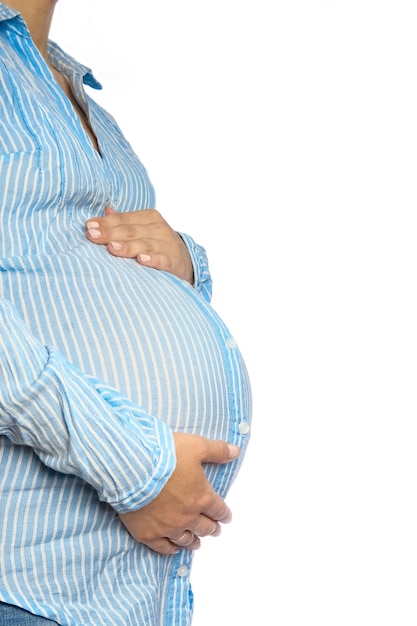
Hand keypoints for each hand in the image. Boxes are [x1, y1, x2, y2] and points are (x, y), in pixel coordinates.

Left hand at [86, 208, 193, 283]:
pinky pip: (163, 260)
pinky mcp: (175, 262)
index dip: (106, 223)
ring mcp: (168, 245)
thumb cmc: (157, 244)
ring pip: (145, 245)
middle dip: (111, 233)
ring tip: (111, 247)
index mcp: (149, 218)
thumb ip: (124, 222)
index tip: (89, 227)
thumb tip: (105, 210)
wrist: (186, 262)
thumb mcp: (142, 230)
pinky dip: (153, 260)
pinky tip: (142, 260)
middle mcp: (159, 229)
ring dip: (128, 247)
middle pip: (131, 231)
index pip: (124, 219)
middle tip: (93, 236)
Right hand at [118, 433, 239, 554]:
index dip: (224, 514)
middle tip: (215, 530)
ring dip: (194, 541)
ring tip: (197, 543)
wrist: (133, 468)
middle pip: (204, 527)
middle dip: (212, 528)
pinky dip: (170, 549)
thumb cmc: (166, 455)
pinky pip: (162, 547)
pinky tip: (174, 549)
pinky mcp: (147, 533)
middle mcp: (188, 517)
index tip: (226, 517)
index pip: (219, 510)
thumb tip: (236, 452)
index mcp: (202, 498)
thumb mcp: (197, 446)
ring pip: (185, 539)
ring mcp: (167, 527)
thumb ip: (218, 451)